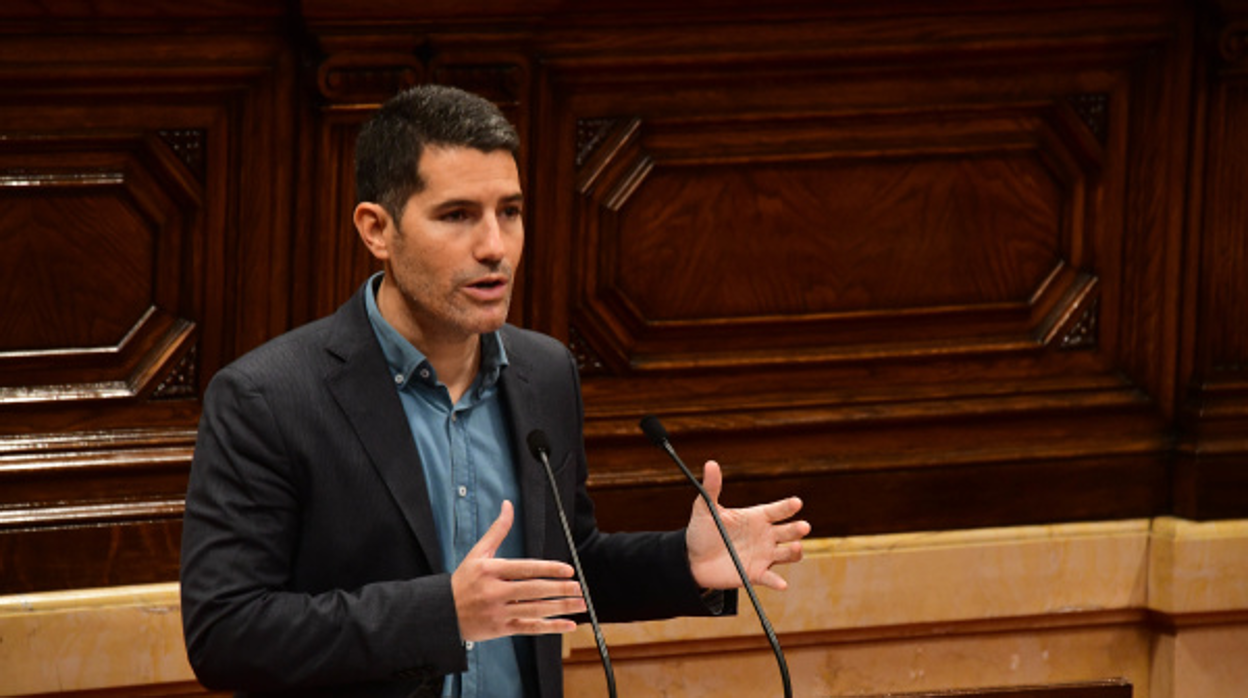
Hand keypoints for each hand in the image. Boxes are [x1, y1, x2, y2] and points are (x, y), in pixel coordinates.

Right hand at [452, 501, 586, 641]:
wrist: (441, 613)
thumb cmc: (463, 580)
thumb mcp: (477, 553)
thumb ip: (497, 530)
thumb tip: (508, 505)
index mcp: (490, 570)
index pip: (525, 569)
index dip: (549, 569)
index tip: (568, 570)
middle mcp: (494, 592)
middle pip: (533, 590)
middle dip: (559, 589)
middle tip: (579, 587)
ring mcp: (498, 612)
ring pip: (534, 610)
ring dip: (560, 608)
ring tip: (579, 603)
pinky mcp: (500, 629)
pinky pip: (529, 629)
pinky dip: (550, 628)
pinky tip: (568, 625)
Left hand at [686, 461, 810, 590]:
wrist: (692, 560)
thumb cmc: (703, 531)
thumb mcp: (705, 508)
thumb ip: (711, 488)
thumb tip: (710, 463)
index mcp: (756, 517)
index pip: (777, 510)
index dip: (787, 507)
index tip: (796, 503)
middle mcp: (765, 536)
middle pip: (788, 532)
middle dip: (797, 529)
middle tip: (803, 527)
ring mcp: (763, 555)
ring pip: (787, 554)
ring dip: (795, 552)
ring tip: (797, 548)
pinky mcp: (756, 574)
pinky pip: (770, 578)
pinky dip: (777, 582)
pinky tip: (781, 584)